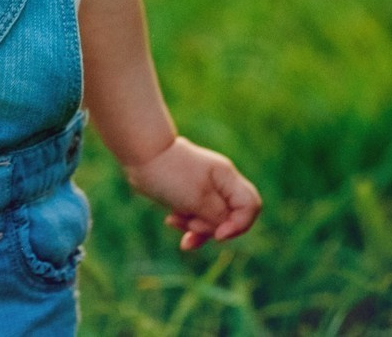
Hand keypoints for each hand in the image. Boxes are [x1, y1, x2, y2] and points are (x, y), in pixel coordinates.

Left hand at [124, 135, 261, 250]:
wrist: (141, 156)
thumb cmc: (171, 174)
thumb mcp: (198, 199)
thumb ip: (219, 216)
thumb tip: (227, 228)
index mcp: (227, 179)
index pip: (250, 206)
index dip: (239, 225)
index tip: (218, 234)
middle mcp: (220, 184)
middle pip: (230, 217)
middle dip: (210, 228)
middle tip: (190, 224)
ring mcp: (205, 190)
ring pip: (211, 220)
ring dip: (195, 228)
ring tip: (174, 222)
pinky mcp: (189, 196)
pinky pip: (195, 216)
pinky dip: (185, 223)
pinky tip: (170, 221)